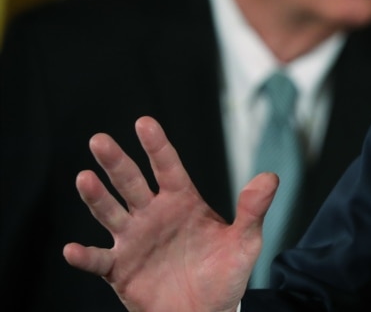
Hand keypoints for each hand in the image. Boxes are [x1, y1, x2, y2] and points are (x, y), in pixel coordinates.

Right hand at [63, 116, 277, 311]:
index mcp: (182, 201)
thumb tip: (271, 177)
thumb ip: (253, 210)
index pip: (167, 167)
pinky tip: (72, 249)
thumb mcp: (245, 242)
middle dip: (116, 162)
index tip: (144, 123)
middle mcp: (153, 215)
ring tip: (85, 179)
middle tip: (99, 140)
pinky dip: (84, 256)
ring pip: (110, 213)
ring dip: (96, 198)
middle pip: (131, 183)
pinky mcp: (120, 269)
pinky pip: (99, 261)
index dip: (157, 146)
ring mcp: (134, 240)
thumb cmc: (224, 274)